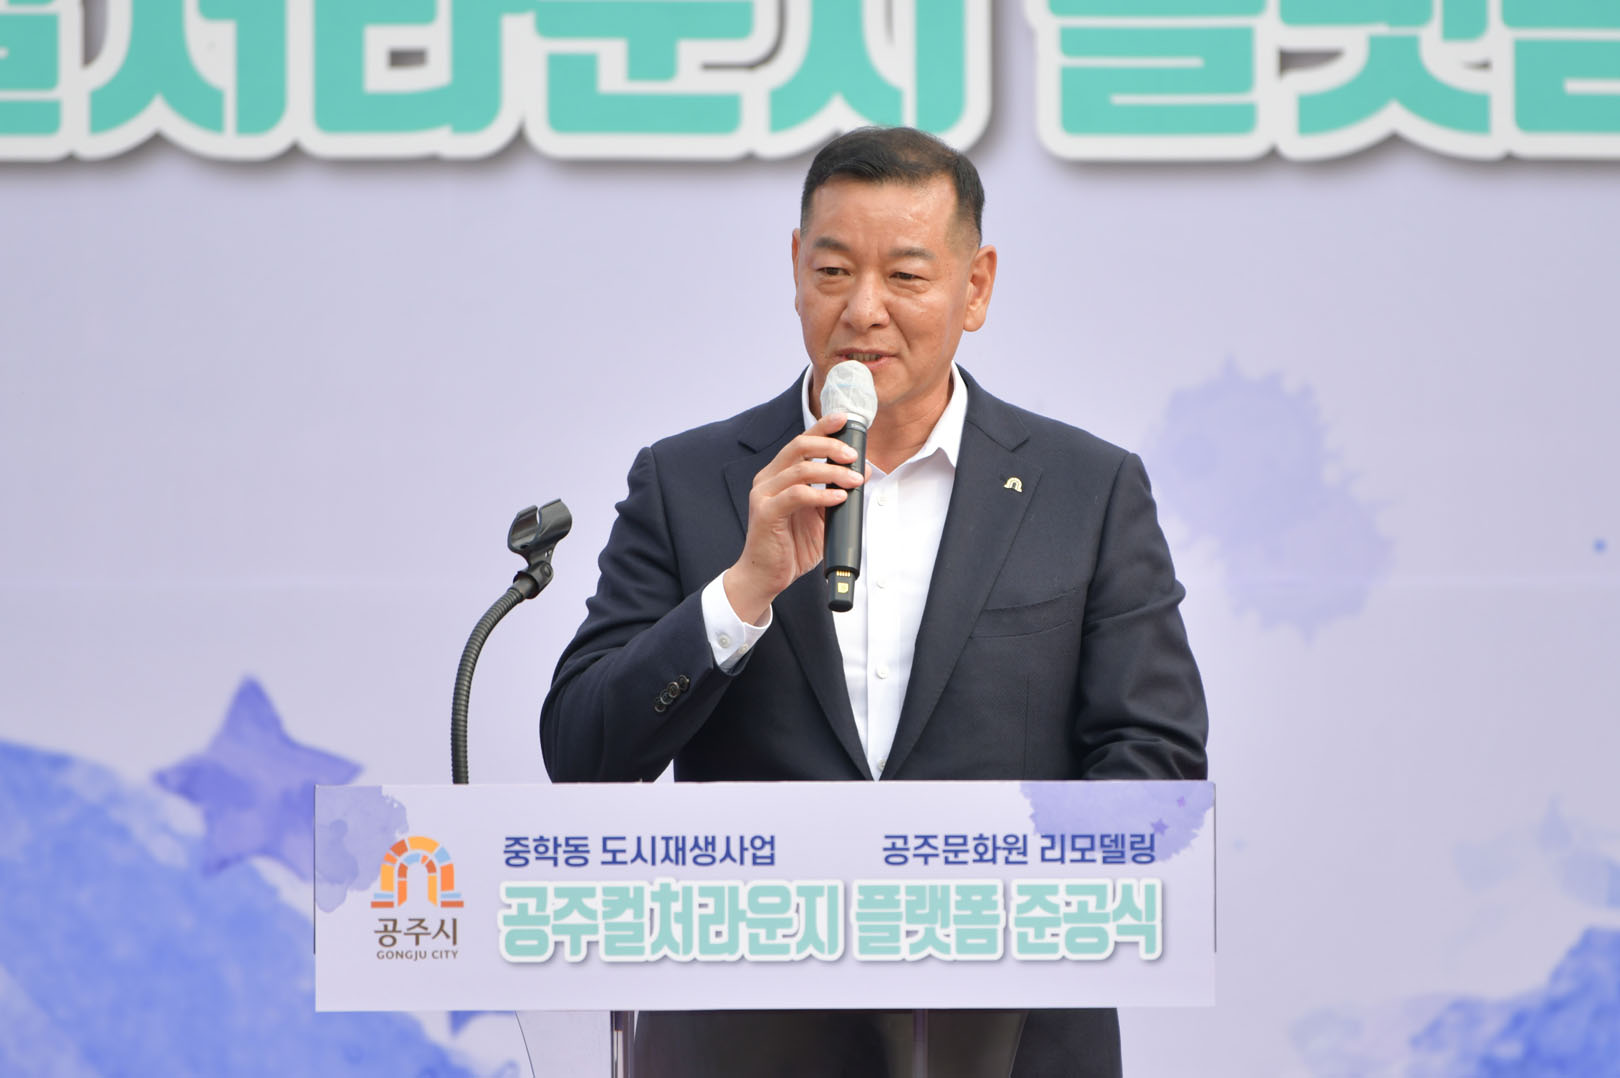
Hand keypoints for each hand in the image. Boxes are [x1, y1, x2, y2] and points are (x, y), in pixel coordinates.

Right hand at [722, 412, 867, 623]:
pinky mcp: (766, 513)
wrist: (766, 576)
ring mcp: (764, 494)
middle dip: (830, 446)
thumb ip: (833, 493)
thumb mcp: (819, 516)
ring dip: (832, 472)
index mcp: (778, 474)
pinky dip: (821, 495)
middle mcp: (768, 478)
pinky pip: (797, 495)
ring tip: (854, 480)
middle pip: (799, 446)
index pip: (801, 441)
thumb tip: (860, 473)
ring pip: (800, 469)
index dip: (822, 426)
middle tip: (853, 455)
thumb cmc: (791, 546)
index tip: (844, 419)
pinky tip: (838, 499)